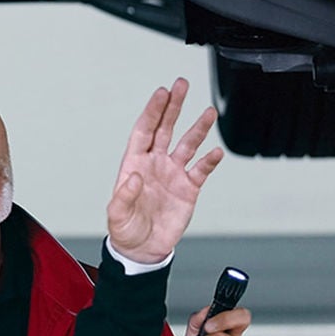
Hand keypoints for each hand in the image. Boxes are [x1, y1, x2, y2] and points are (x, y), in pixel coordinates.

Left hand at [105, 78, 222, 263]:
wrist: (144, 249)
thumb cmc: (125, 230)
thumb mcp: (117, 215)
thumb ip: (124, 196)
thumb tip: (133, 178)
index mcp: (135, 163)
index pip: (145, 130)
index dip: (153, 111)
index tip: (162, 93)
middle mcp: (155, 163)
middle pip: (166, 128)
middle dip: (174, 107)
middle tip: (182, 85)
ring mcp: (173, 174)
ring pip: (188, 144)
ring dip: (198, 129)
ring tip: (209, 112)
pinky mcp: (188, 189)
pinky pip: (201, 170)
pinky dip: (209, 160)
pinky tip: (216, 151)